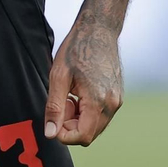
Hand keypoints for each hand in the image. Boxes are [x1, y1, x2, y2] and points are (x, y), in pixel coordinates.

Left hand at [43, 15, 123, 146]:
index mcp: (99, 101)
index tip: (53, 118)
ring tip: (70, 95)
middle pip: (89, 134)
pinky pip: (101, 115)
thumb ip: (54, 108)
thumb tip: (50, 134)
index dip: (63, 134)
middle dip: (70, 125)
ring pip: (95, 126)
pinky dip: (87, 111)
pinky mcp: (118, 96)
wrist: (98, 29)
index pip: (82, 137)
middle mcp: (113, 104)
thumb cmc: (77, 49)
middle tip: (62, 101)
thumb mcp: (58, 77)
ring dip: (78, 118)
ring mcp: (118, 101)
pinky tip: (79, 92)